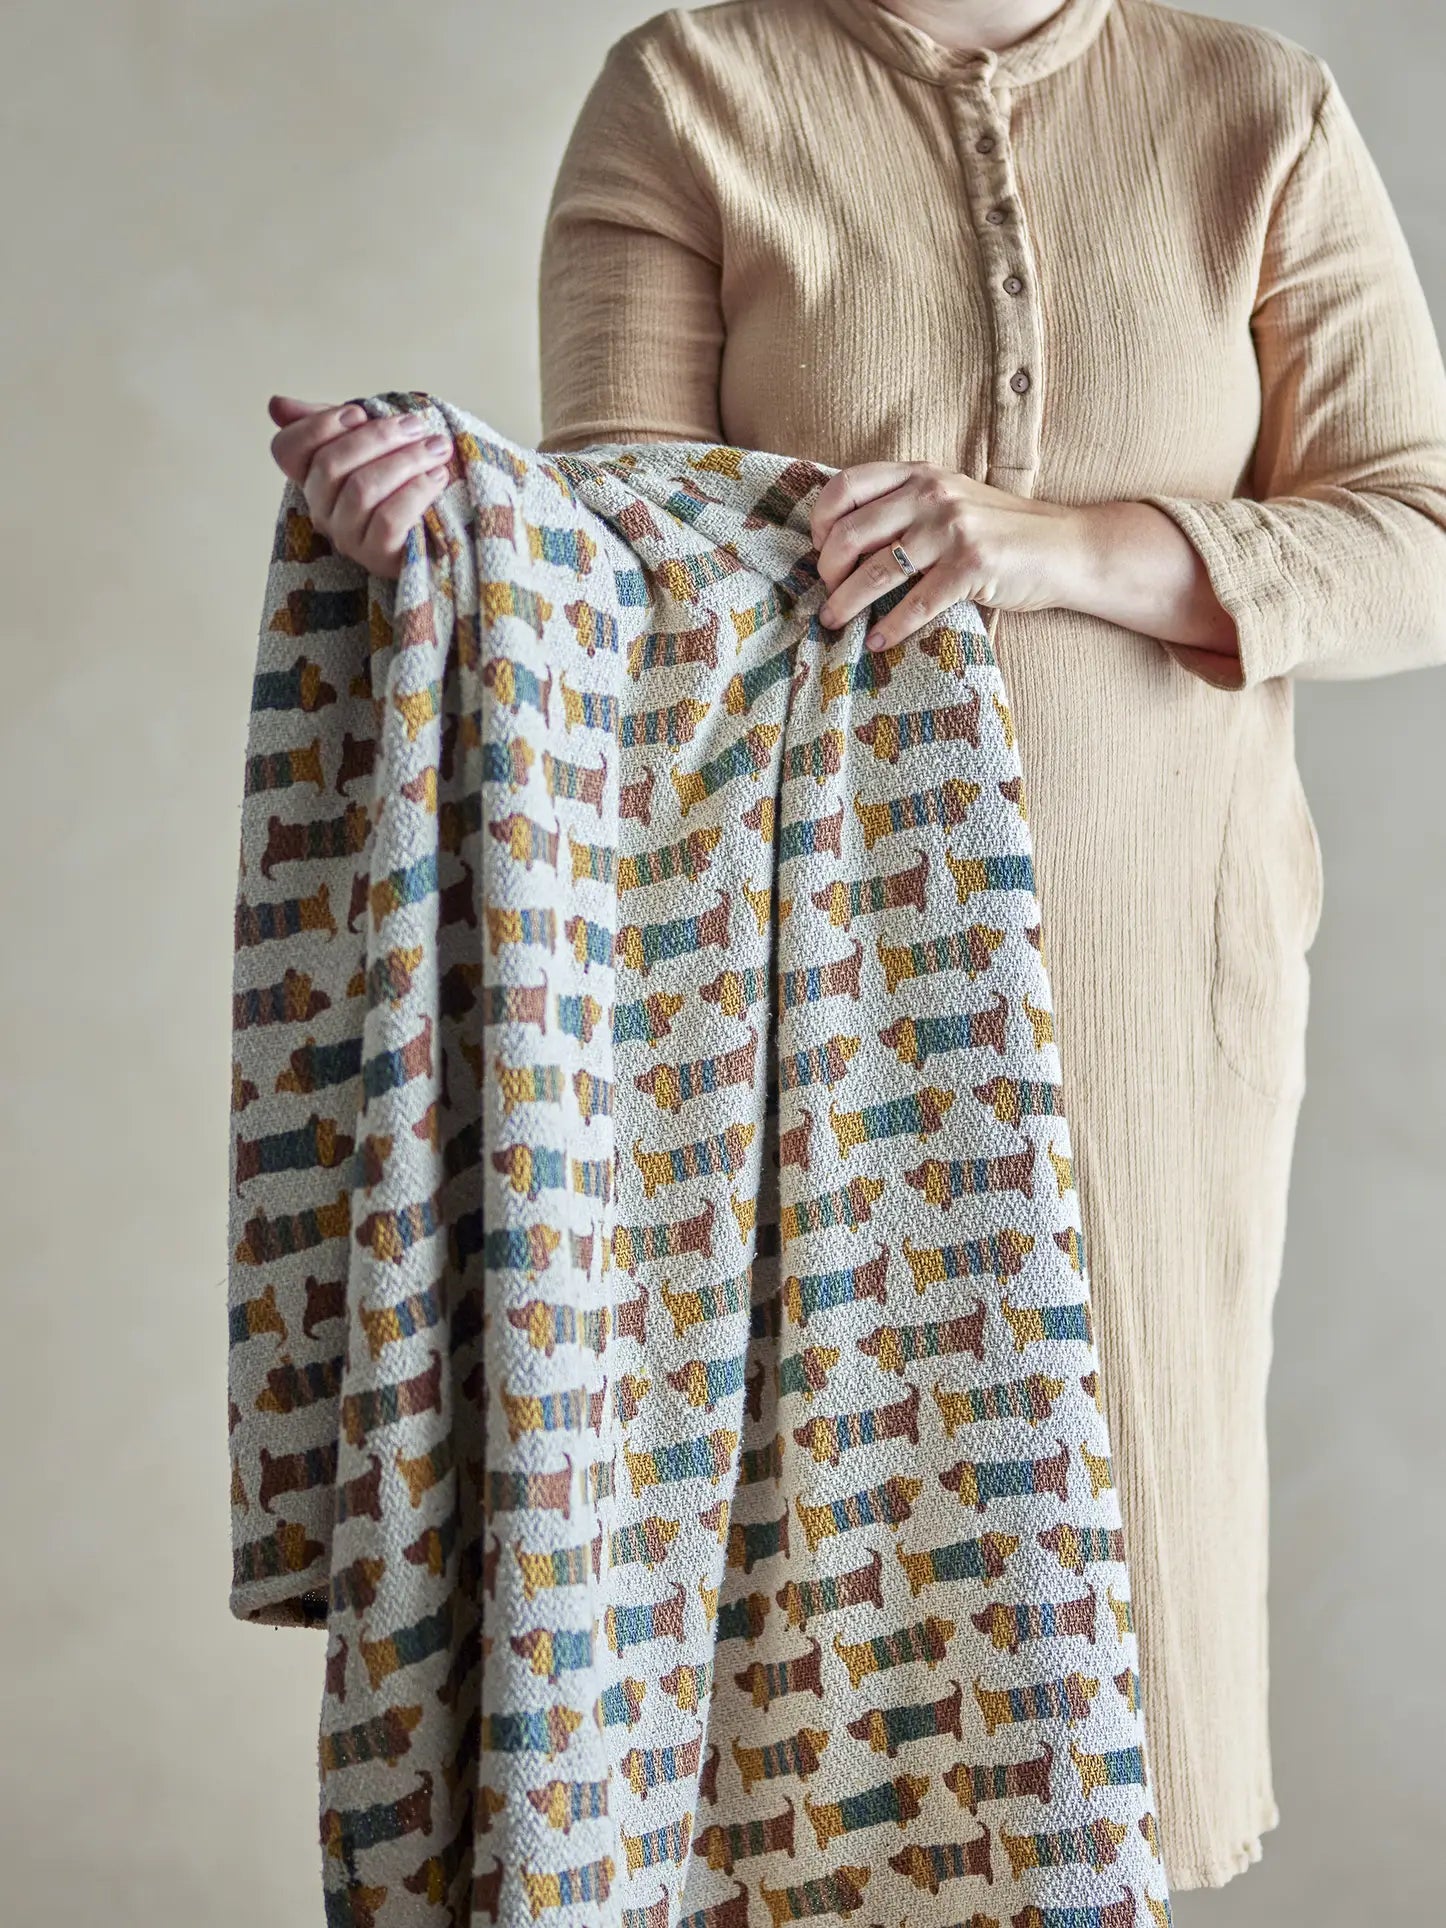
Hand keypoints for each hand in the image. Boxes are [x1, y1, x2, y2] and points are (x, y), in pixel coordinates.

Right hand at [267, 395, 454, 577]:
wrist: (442, 529)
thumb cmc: (400, 481)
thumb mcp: (366, 444)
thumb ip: (326, 422)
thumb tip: (277, 405)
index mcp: (313, 478)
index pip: (287, 449)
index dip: (319, 426)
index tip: (359, 413)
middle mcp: (322, 510)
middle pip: (331, 464)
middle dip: (378, 437)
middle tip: (416, 426)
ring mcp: (348, 537)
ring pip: (362, 489)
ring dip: (405, 461)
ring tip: (436, 449)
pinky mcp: (378, 557)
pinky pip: (388, 519)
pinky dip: (416, 492)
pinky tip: (437, 477)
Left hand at [810, 461, 1082, 650]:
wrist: (1063, 547)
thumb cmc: (999, 530)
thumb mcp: (949, 499)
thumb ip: (904, 505)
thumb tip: (841, 539)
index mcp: (920, 474)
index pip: (846, 486)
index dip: (820, 520)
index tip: (818, 549)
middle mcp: (932, 494)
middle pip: (851, 533)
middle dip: (828, 570)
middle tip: (826, 594)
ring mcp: (953, 529)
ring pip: (876, 571)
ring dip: (847, 603)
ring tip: (833, 622)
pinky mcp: (973, 566)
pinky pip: (917, 604)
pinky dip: (891, 628)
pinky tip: (877, 641)